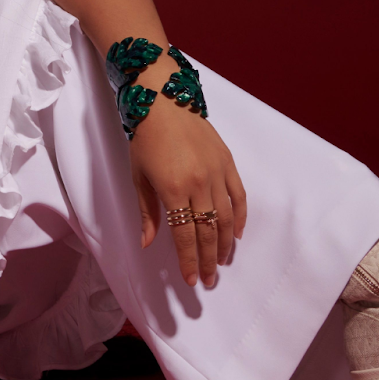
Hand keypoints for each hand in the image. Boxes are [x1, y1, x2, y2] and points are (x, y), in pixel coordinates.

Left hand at [129, 59, 247, 288]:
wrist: (163, 99)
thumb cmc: (145, 138)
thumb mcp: (138, 176)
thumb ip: (146, 212)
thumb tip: (146, 243)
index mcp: (173, 189)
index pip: (185, 235)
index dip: (189, 260)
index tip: (192, 280)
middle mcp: (199, 183)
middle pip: (207, 231)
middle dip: (208, 260)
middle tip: (210, 280)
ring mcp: (216, 172)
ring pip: (226, 217)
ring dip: (224, 244)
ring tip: (222, 262)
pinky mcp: (227, 162)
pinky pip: (239, 195)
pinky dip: (241, 217)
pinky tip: (237, 234)